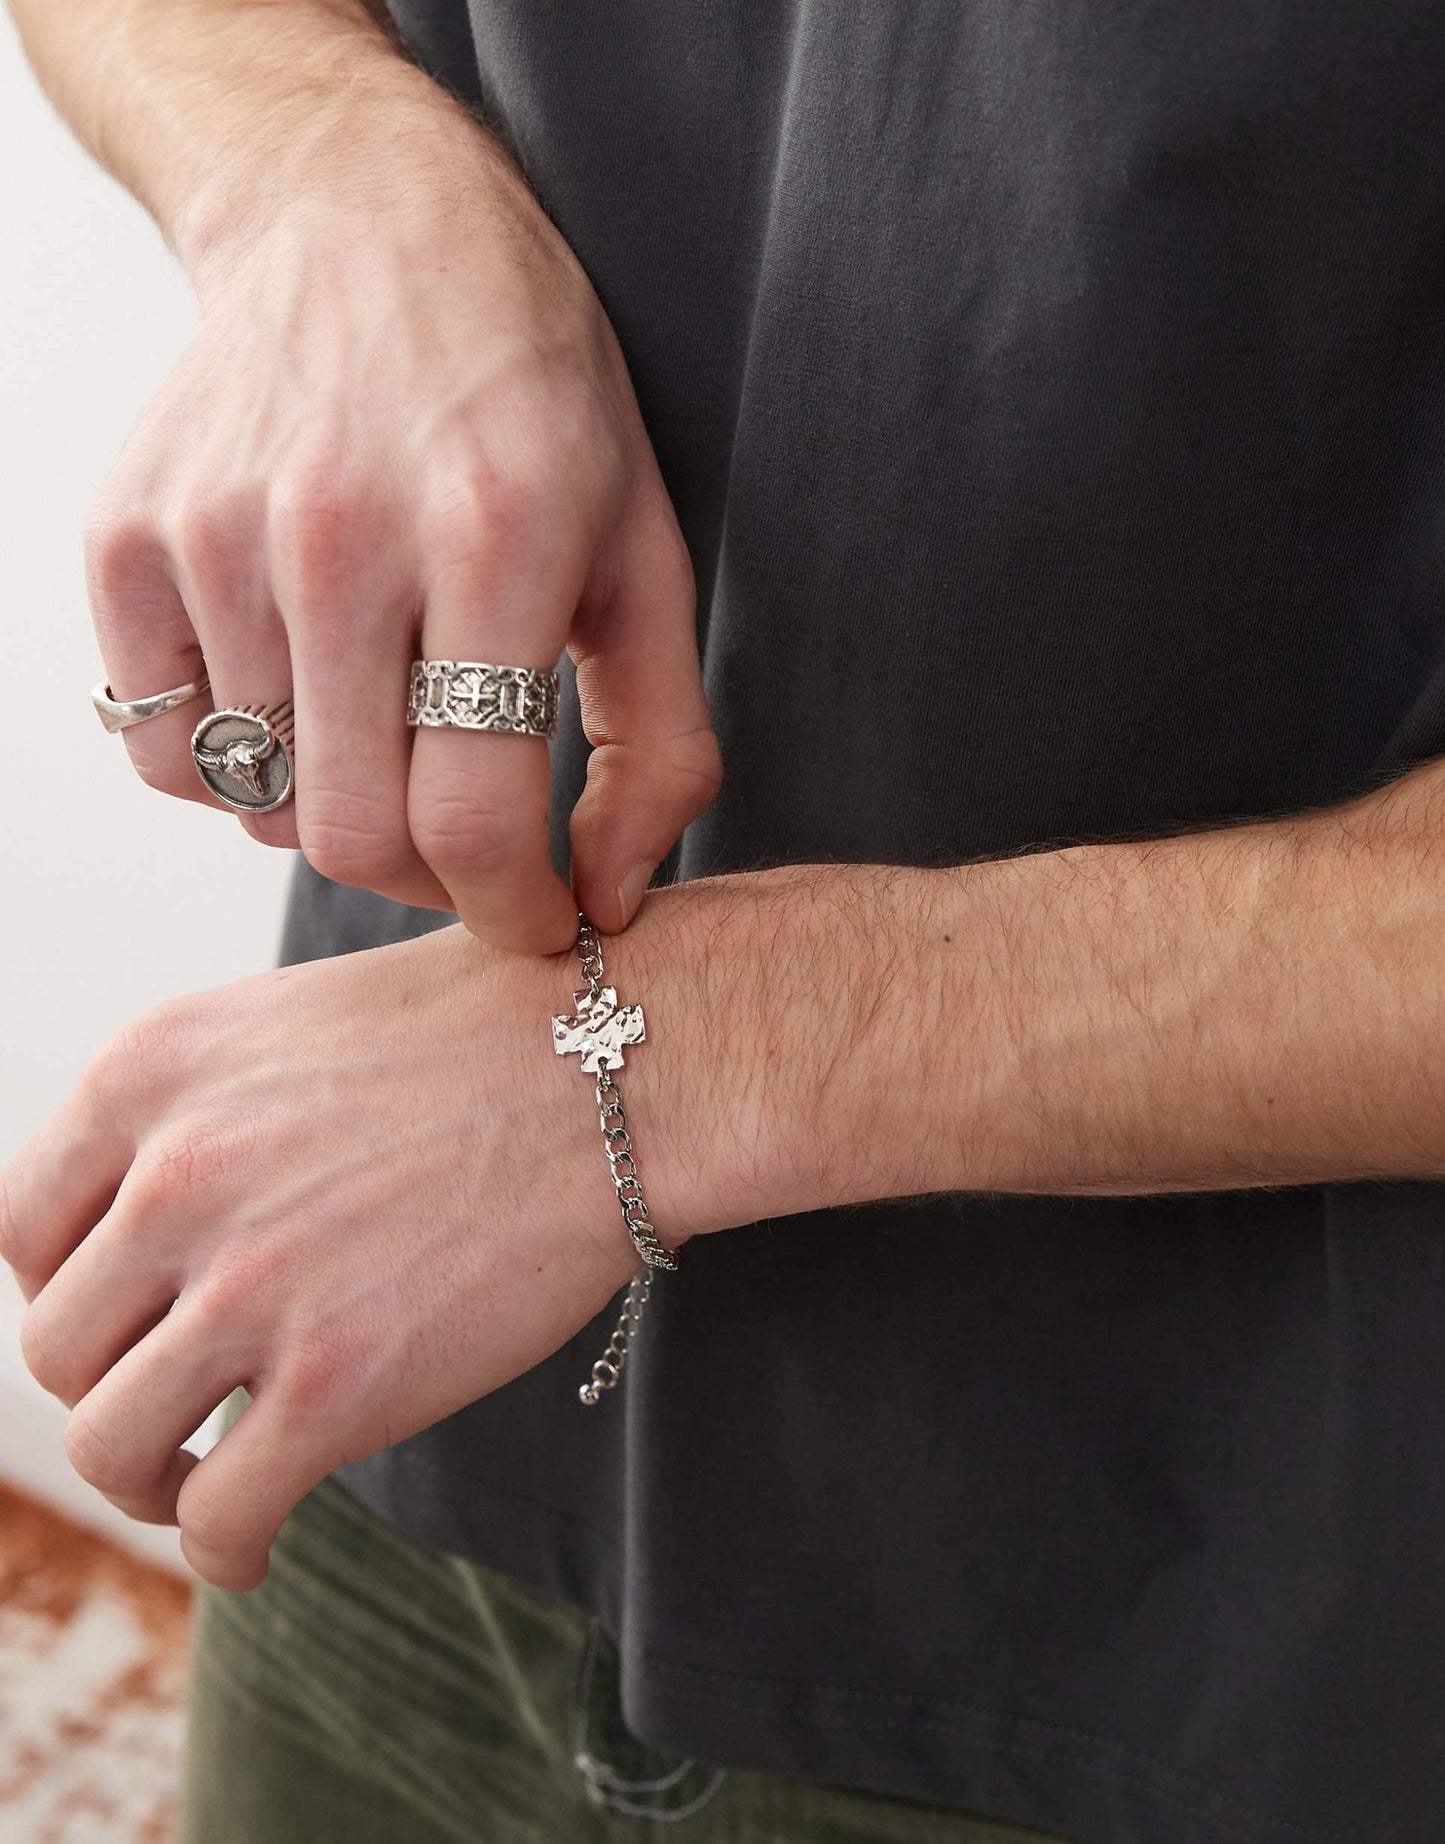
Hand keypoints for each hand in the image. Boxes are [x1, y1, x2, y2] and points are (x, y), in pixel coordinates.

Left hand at [0, 866, 935, 1587]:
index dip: (68, 1292)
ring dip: (150, 1482)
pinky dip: (225, 1545)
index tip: (126, 1320)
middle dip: (114, 1385)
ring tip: (203, 1481)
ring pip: (111, 1445)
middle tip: (177, 1403)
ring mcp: (252, 1285)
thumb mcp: (297, 1023)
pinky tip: (257, 1539)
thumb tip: (157, 1224)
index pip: (24, 1227)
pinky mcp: (339, 1385)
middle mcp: (175, 1176)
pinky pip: (221, 1515)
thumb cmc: (493, 1029)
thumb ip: (202, 1113)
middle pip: (60, 1345)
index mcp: (151, 1074)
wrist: (631, 1062)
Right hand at [87, 109, 719, 948]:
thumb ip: (657, 739)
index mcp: (493, 540)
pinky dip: (232, 766)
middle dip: (428, 879)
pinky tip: (298, 698)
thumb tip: (614, 898)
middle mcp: (338, 536)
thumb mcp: (645, 549)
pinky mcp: (126, 535)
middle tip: (470, 843)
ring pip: (259, 803)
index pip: (475, 817)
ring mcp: (214, 534)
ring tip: (388, 730)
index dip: (515, 909)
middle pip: (354, 834)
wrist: (363, 222)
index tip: (542, 921)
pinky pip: (163, 749)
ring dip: (336, 808)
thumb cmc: (529, 398)